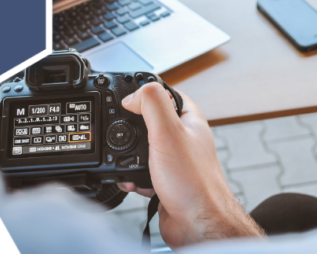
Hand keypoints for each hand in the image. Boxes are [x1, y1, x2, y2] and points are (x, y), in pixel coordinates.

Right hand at [119, 83, 263, 246]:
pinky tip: (132, 182)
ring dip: (127, 155)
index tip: (127, 98)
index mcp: (189, 120)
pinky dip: (131, 176)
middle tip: (120, 131)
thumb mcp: (167, 131)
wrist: (197, 224)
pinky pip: (140, 171)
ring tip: (126, 161)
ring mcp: (174, 160)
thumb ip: (150, 104)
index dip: (144, 92)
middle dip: (129, 127)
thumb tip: (130, 96)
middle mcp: (183, 138)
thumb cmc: (192, 182)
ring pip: (141, 148)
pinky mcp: (164, 180)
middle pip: (148, 120)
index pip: (165, 93)